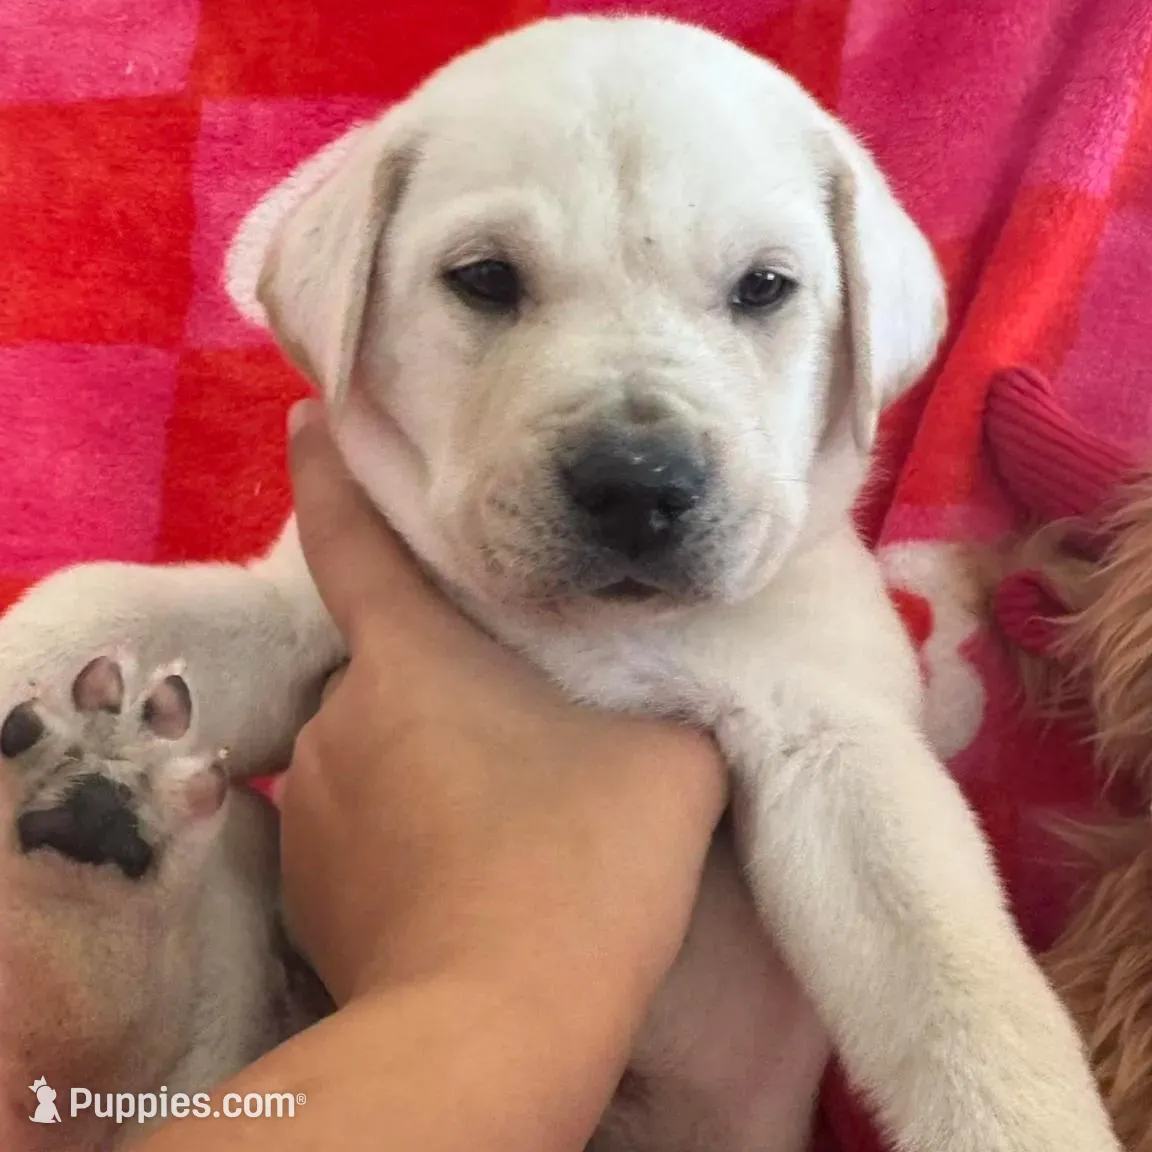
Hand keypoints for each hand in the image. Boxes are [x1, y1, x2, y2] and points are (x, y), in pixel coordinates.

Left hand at [281, 400, 727, 1013]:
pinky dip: (401, 833)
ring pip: (373, 750)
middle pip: (383, 664)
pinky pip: (356, 828)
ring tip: (500, 815)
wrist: (501, 1025)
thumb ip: (660, 697)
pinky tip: (463, 877)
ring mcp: (313, 806)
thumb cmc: (584, 858)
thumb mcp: (664, 758)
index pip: (353, 536)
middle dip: (438, 677)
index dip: (333, 468)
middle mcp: (341, 715)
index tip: (310, 416)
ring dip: (424, 762)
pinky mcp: (304, 888)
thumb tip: (675, 680)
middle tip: (511, 718)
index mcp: (412, 656)